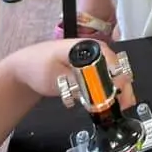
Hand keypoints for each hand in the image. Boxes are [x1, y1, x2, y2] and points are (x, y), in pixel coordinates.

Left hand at [8, 39, 135, 106]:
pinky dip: (113, 92)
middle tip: (124, 103)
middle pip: (117, 67)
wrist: (27, 67)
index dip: (116, 76)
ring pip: (116, 74)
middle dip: (123, 86)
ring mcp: (96, 60)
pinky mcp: (93, 70)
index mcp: (88, 46)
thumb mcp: (53, 75)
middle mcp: (96, 51)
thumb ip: (74, 80)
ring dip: (121, 90)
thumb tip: (91, 87)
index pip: (110, 60)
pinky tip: (116, 102)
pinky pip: (108, 80)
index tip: (117, 91)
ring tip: (123, 106)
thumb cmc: (38, 66)